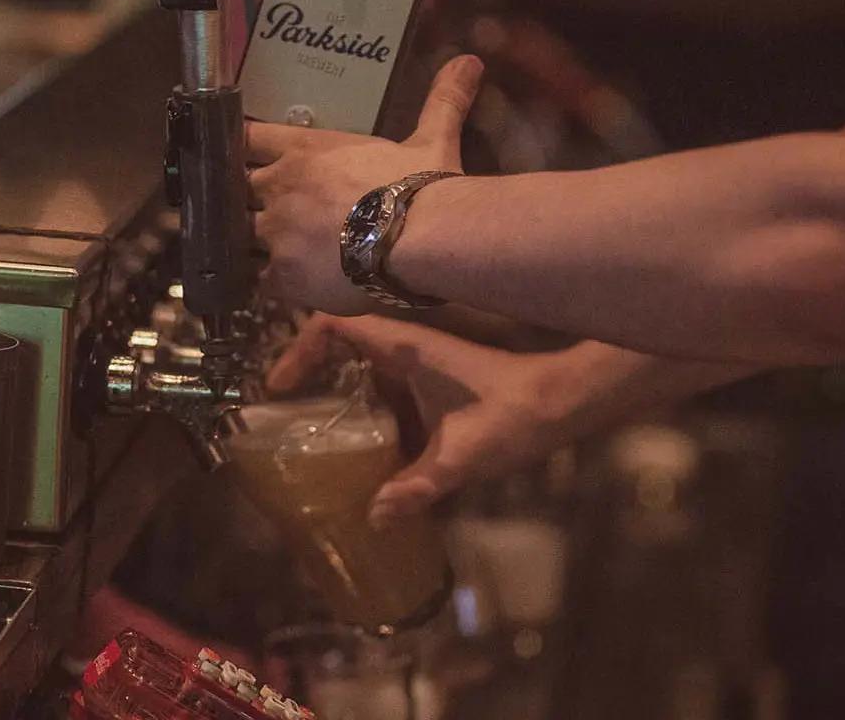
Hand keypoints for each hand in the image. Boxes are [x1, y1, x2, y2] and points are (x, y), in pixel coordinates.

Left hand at [246, 55, 483, 314]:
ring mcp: (277, 231)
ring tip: (266, 250)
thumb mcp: (431, 139)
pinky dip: (268, 283)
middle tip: (253, 211)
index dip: (239, 148)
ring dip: (250, 243)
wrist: (423, 239)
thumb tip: (470, 62)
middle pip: (234, 189)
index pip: (246, 138)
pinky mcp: (283, 274)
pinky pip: (259, 280)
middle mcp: (282, 184)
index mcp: (306, 149)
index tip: (240, 158)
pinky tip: (283, 285)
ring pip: (238, 236)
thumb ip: (440, 102)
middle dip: (241, 200)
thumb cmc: (423, 187)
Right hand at [266, 311, 584, 524]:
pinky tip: (366, 456)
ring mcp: (422, 364)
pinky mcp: (435, 383)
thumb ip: (416, 487)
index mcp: (405, 347)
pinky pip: (387, 390)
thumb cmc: (513, 415)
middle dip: (310, 374)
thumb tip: (373, 518)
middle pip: (342, 345)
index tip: (280, 387)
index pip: (334, 326)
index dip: (299, 349)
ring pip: (365, 369)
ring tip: (314, 439)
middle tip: (286, 415)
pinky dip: (368, 413)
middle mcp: (408, 348)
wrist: (564, 403)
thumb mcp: (461, 457)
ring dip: (339, 395)